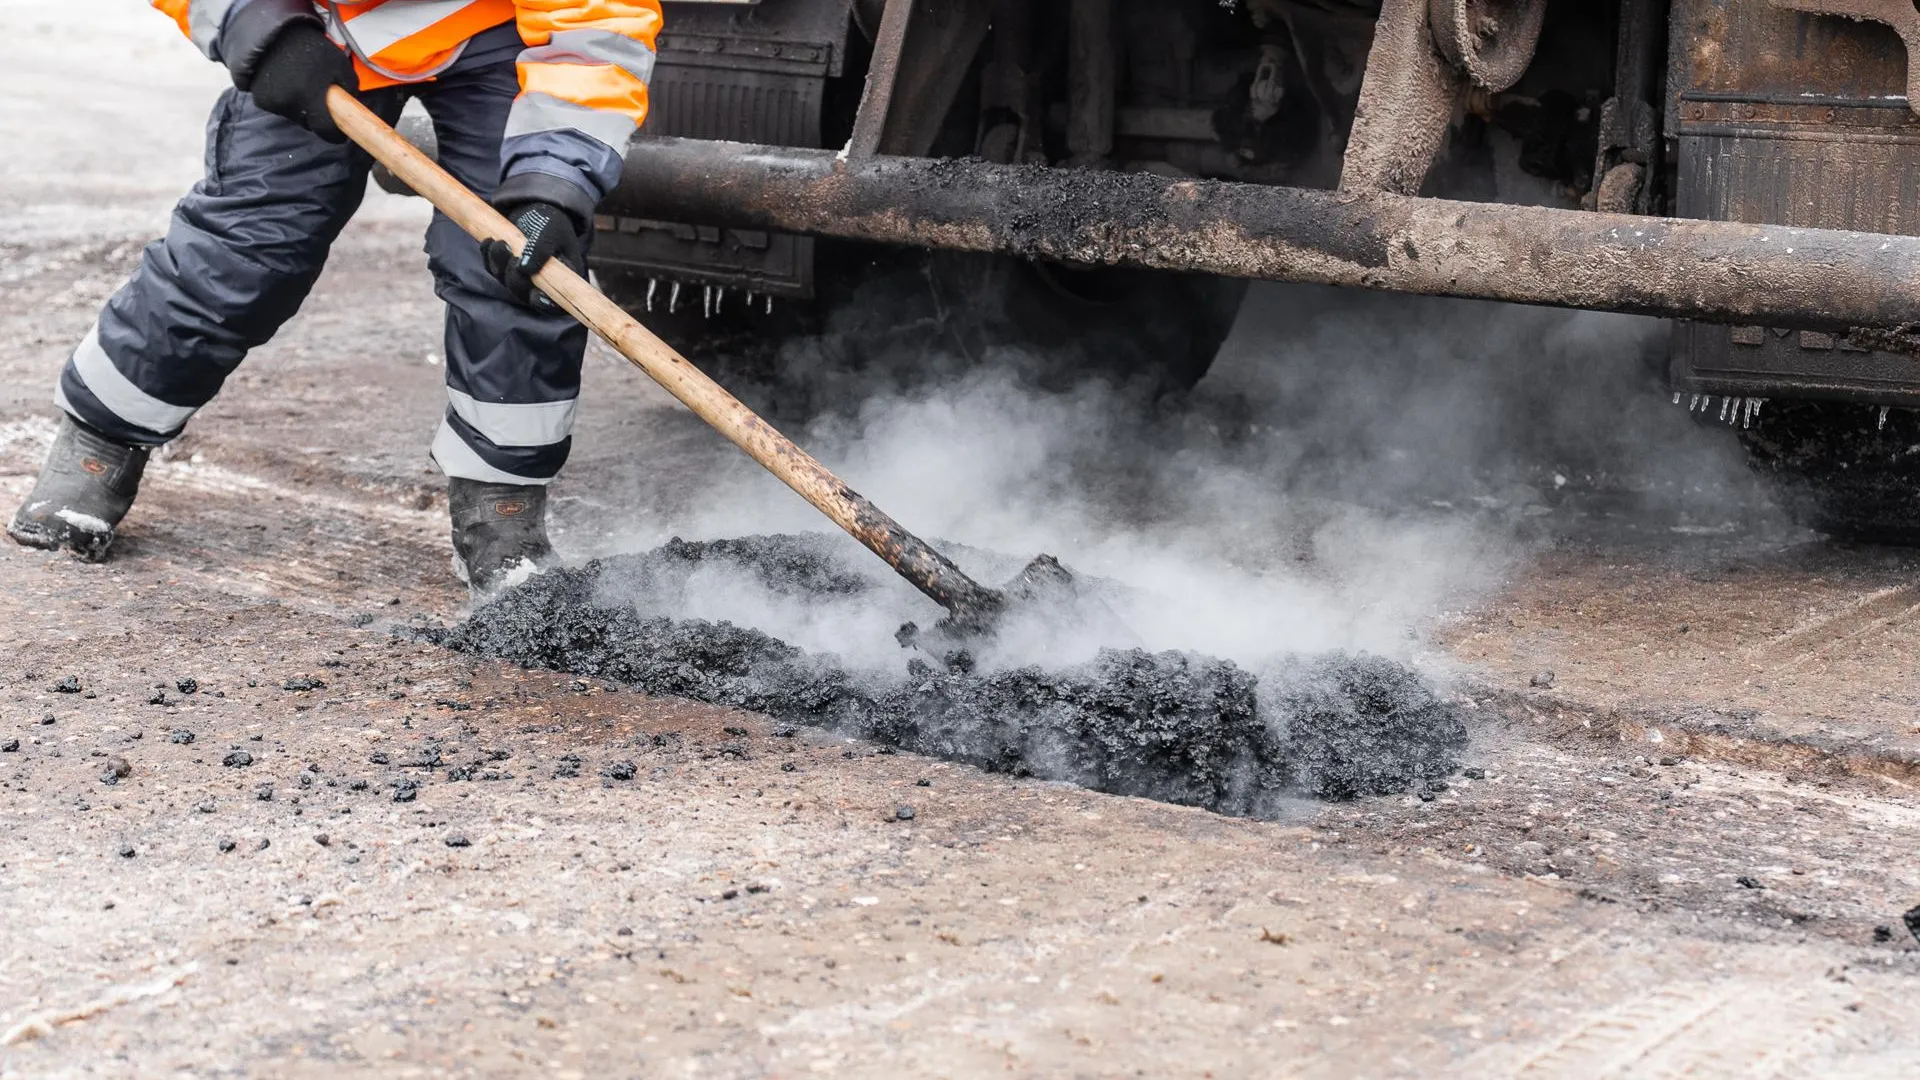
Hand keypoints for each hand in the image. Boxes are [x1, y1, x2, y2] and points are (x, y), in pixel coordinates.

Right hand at [248, 22, 356, 142]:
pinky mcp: (261, 100)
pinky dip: (285, 101)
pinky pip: (280, 108)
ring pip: (294, 117)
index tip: (339, 132)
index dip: (335, 134)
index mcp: (311, 95)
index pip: (325, 131)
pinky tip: (286, 83)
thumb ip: (349, 89)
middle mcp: (289, 102)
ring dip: (300, 107)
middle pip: (309, 124)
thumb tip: (352, 111)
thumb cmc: (312, 48)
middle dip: (317, 116)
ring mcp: (273, 102)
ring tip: (300, 83)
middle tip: (318, 96)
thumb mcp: (340, 65)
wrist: (274, 34)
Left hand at [482, 202, 586, 311]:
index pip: (558, 305)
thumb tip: (524, 270)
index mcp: (564, 280)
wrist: (535, 209)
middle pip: (526, 295)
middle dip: (515, 277)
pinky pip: (493, 271)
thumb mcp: (551, 230)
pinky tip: (489, 241)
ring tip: (498, 242)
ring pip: (507, 283)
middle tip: (512, 253)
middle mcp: (544, 285)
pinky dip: (488, 257)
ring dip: (499, 264)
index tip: (536, 296)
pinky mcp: (505, 270)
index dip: (547, 306)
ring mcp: (523, 280)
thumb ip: (541, 249)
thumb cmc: (550, 221)